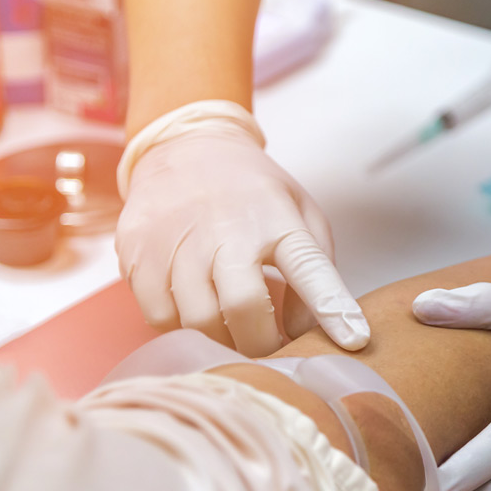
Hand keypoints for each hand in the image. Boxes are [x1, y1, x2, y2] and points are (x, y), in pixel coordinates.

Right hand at [116, 109, 368, 356]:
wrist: (184, 146)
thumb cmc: (254, 194)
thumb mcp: (300, 215)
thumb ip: (316, 271)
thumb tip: (307, 331)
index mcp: (277, 220)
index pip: (310, 268)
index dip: (333, 308)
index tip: (353, 339)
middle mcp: (227, 229)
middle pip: (244, 308)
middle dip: (260, 343)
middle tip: (267, 345)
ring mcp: (177, 240)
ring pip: (198, 321)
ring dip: (220, 338)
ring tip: (231, 326)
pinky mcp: (137, 253)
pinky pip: (160, 317)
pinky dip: (181, 327)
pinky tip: (195, 308)